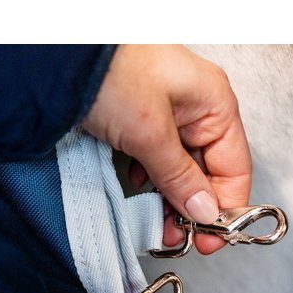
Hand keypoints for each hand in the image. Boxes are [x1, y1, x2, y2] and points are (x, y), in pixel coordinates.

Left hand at [82, 45, 251, 253]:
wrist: (57, 52)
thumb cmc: (110, 72)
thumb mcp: (150, 134)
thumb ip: (180, 178)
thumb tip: (205, 211)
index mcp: (215, 103)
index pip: (234, 167)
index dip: (226, 207)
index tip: (211, 240)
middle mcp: (198, 107)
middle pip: (208, 170)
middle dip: (193, 207)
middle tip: (177, 237)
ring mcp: (170, 111)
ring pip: (181, 167)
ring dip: (170, 198)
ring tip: (158, 224)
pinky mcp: (142, 118)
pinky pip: (158, 157)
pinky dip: (152, 179)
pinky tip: (140, 192)